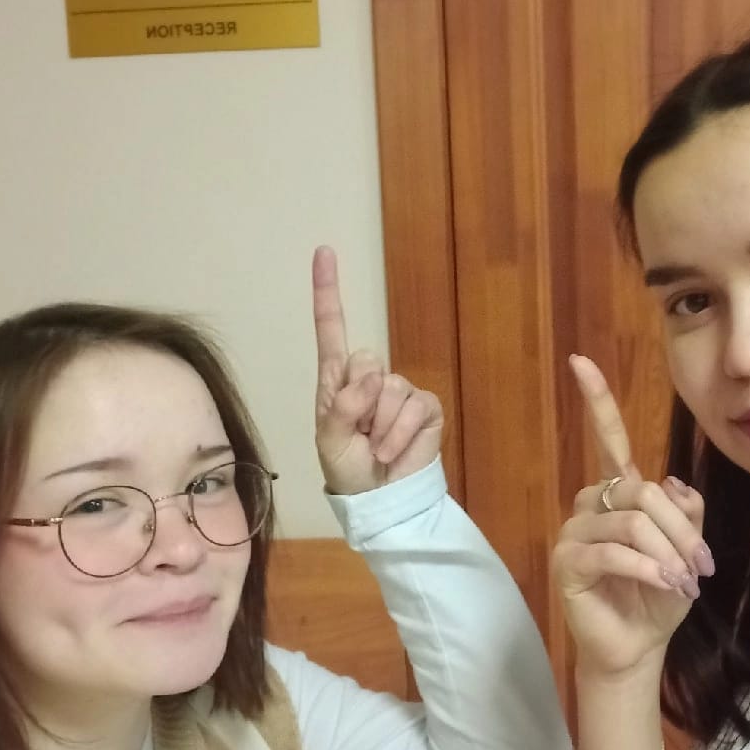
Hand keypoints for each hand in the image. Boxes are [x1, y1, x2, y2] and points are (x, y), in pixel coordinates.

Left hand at [312, 246, 443, 494]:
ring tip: (375, 449)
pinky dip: (400, 434)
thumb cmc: (348, 470)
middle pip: (365, 360)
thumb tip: (373, 376)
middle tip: (359, 435)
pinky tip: (393, 452)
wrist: (381, 499)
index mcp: (336, 380)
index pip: (331, 329)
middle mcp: (368, 378)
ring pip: (390, 388)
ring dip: (380, 427)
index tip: (324, 250)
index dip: (328, 291)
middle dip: (359, 402)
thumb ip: (342, 405)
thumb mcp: (330, 440)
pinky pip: (414, 407)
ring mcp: (399, 391)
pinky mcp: (425, 407)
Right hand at [553, 355, 712, 680]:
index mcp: (618, 495)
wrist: (637, 649)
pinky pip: (613, 552)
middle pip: (640, 490)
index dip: (596, 401)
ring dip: (667, 554)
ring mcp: (575, 533)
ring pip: (631, 522)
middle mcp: (591, 506)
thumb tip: (674, 483)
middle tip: (700, 567)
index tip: (580, 361)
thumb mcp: (687, 552)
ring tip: (684, 583)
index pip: (608, 440)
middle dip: (679, 530)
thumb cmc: (658, 599)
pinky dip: (647, 569)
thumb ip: (686, 513)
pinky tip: (664, 585)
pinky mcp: (568, 563)